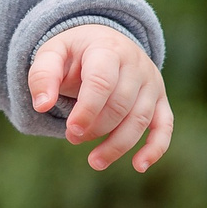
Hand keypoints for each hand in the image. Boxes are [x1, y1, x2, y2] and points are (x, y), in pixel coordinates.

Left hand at [30, 23, 173, 171]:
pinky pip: (164, 126)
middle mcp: (136, 64)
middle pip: (120, 104)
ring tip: (95, 161)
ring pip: (140, 119)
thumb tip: (42, 105)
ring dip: (117, 145)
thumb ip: (42, 76)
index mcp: (108, 49)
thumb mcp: (52, 54)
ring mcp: (151, 82)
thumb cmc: (74, 53)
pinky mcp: (160, 100)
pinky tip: (139, 166)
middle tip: (72, 138)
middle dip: (96, 128)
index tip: (71, 130)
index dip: (87, 110)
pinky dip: (155, 148)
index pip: (102, 82)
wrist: (104, 41)